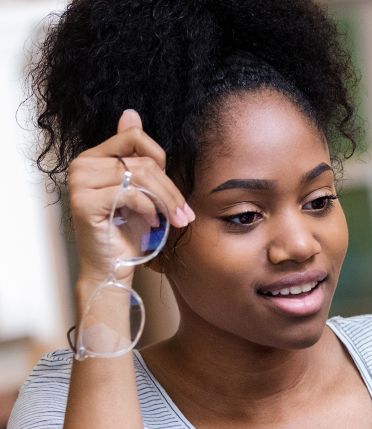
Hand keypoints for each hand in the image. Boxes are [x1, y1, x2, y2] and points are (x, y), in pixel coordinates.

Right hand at [67, 109, 193, 288]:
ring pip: (140, 176)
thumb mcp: (140, 188)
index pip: (134, 137)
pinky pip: (130, 193)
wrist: (113, 265)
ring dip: (165, 201)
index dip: (159, 158)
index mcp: (93, 157)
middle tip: (184, 214)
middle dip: (170, 189)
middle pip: (141, 161)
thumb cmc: (128, 229)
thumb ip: (136, 155)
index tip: (170, 187)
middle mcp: (81, 165)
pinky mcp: (84, 202)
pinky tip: (153, 222)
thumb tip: (130, 113)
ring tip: (175, 219)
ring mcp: (79, 183)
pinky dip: (149, 208)